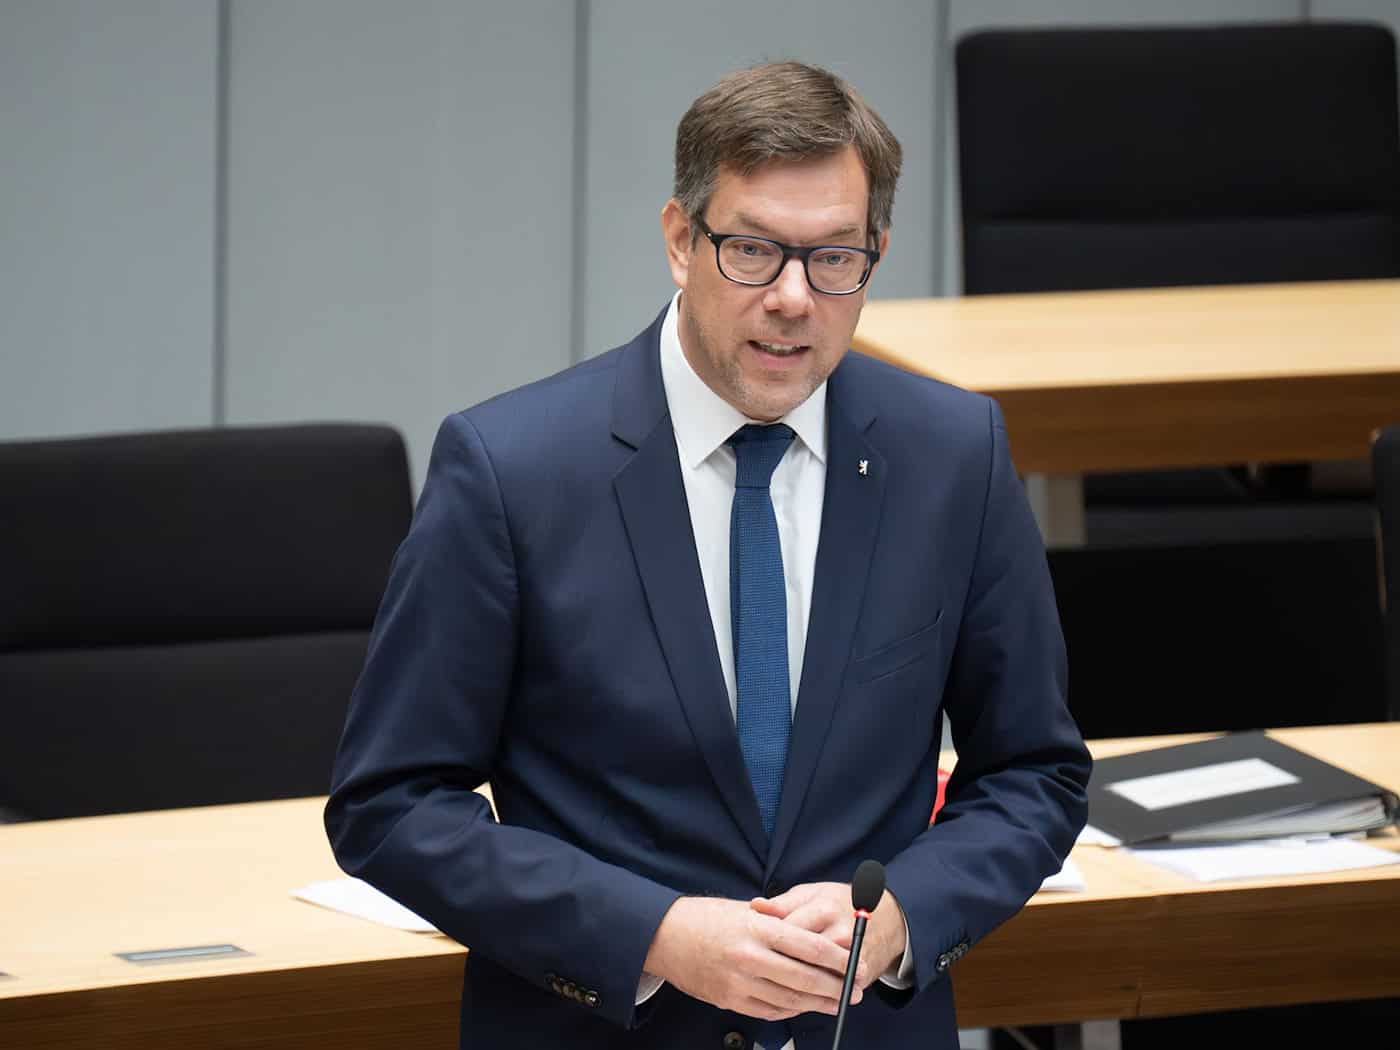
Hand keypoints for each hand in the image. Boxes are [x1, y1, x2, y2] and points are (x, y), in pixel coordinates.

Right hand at [643, 896, 867, 1020]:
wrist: (664, 937)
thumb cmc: (706, 918)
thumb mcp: (744, 910)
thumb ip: (778, 923)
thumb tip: (816, 938)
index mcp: (757, 928)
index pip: (808, 946)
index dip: (838, 959)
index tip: (858, 964)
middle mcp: (749, 957)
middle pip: (804, 977)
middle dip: (836, 986)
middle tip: (857, 990)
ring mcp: (738, 982)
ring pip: (789, 998)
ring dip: (818, 1002)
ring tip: (838, 1002)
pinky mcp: (729, 1000)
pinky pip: (769, 1010)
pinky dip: (791, 1009)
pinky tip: (804, 1005)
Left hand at [750, 882, 906, 989]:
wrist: (886, 918)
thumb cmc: (841, 903)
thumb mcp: (812, 893)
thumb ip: (783, 903)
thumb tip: (755, 907)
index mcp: (824, 909)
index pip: (786, 931)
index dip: (764, 943)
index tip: (749, 947)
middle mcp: (840, 933)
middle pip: (799, 959)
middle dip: (775, 967)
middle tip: (756, 972)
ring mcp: (852, 958)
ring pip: (814, 980)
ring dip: (792, 986)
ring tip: (771, 985)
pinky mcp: (860, 976)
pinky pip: (831, 992)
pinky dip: (812, 997)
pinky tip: (795, 996)